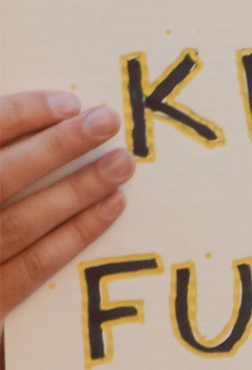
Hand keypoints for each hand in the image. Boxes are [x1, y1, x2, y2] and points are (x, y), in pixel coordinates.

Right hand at [0, 91, 135, 328]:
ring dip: (76, 190)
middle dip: (57, 147)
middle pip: (0, 178)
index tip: (68, 102)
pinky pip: (33, 268)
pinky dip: (74, 235)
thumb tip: (47, 114)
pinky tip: (111, 208)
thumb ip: (1, 156)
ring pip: (20, 224)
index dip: (18, 115)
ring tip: (121, 164)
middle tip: (108, 121)